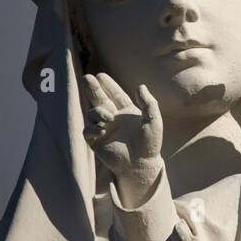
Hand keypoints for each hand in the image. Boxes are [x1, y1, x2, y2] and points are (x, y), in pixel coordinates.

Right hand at [82, 73, 162, 199]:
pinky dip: (92, 128)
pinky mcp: (97, 142)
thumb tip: (140, 86)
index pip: (115, 95)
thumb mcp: (153, 121)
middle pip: (100, 99)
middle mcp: (114, 119)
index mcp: (127, 112)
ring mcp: (104, 130)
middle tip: (87, 77)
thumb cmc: (150, 144)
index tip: (100, 75)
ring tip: (108, 118)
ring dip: (98, 112)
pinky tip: (102, 130)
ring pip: (93, 113)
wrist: (141, 165)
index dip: (108, 85)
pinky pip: (88, 131)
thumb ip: (149, 103)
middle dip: (93, 88)